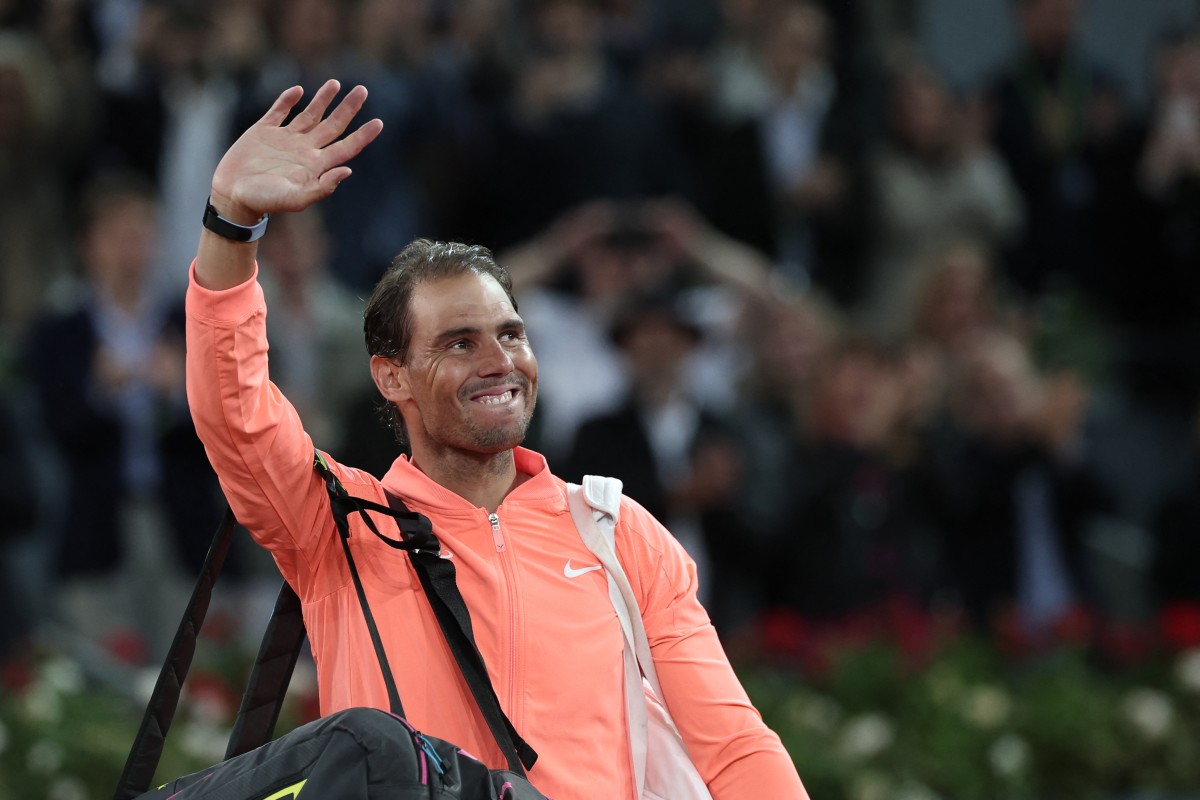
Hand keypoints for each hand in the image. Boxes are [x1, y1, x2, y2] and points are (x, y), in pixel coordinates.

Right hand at [210, 80, 382, 222]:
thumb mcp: (295, 199)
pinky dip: (288, 100)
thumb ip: (322, 187)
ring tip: (336, 83)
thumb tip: (347, 170)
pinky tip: (298, 91)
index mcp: (315, 165)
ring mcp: (285, 139)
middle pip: (333, 125)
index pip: (346, 147)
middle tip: (363, 90)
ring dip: (323, 99)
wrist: (233, 196)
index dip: (363, 136)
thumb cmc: (265, 202)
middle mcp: (304, 149)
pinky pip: (279, 111)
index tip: (379, 122)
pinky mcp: (264, 131)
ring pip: (310, 114)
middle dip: (348, 108)